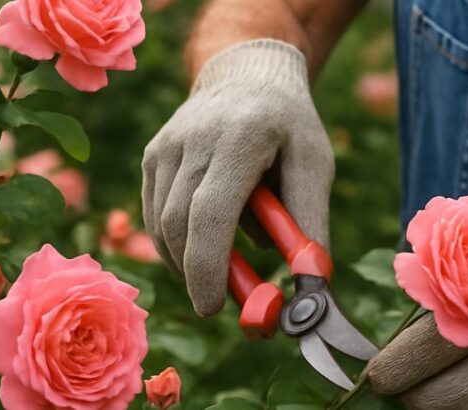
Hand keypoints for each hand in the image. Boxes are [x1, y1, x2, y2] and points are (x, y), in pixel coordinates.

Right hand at [142, 39, 333, 315]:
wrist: (247, 74)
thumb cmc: (289, 127)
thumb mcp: (316, 166)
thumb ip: (310, 223)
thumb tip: (310, 284)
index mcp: (240, 137)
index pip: (210, 213)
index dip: (207, 267)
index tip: (214, 307)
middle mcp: (193, 139)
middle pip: (180, 225)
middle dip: (197, 275)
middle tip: (223, 302)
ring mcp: (165, 146)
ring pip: (163, 225)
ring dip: (191, 258)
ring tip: (225, 257)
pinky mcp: (152, 156)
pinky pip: (156, 215)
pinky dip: (178, 242)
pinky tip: (205, 240)